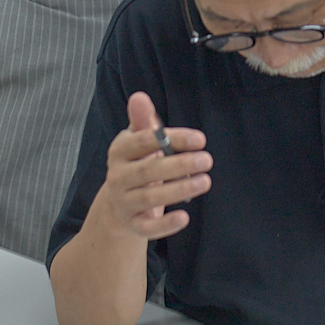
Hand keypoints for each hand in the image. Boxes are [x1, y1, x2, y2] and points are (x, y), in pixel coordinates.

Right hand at [89, 93, 210, 240]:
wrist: (119, 202)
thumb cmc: (137, 162)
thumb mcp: (139, 140)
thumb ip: (143, 120)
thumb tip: (139, 97)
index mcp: (119, 151)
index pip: (145, 141)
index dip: (174, 139)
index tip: (201, 139)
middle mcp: (117, 176)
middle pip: (149, 170)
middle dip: (180, 165)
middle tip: (207, 160)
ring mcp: (123, 202)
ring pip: (150, 197)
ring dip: (179, 190)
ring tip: (205, 181)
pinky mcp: (132, 224)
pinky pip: (147, 228)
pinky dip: (165, 225)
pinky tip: (185, 217)